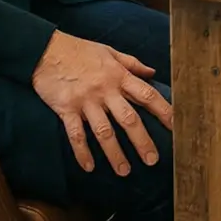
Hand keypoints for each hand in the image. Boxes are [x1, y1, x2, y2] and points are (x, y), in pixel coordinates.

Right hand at [31, 31, 174, 174]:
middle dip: (142, 141)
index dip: (163, 110)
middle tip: (152, 160)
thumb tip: (152, 72)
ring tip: (124, 171)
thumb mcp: (109, 52)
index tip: (175, 126)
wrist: (45, 49)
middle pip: (128, 119)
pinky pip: (75, 134)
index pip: (147, 95)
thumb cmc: (79, 50)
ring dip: (115, 153)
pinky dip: (82, 152)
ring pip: (104, 131)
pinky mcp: (66, 109)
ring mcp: (85, 101)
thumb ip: (132, 63)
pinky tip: (88, 167)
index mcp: (118, 76)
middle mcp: (105, 90)